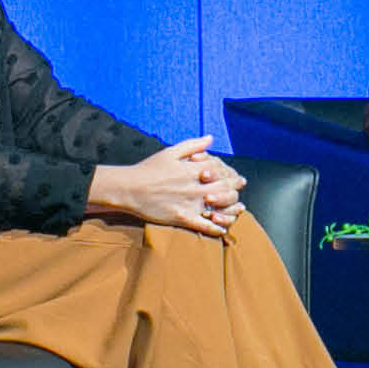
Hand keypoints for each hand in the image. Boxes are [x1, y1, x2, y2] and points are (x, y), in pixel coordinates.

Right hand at [90, 136, 236, 235]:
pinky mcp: (181, 218)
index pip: (222, 171)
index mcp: (193, 169)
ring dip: (231, 210)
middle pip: (224, 189)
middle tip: (240, 190)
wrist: (129, 188)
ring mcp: (189, 203)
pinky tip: (222, 229)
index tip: (238, 177)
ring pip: (218, 207)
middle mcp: (194, 186)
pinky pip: (203, 225)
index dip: (232, 174)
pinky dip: (215, 228)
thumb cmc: (148, 169)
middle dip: (235, 190)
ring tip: (238, 210)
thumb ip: (193, 145)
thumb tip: (210, 139)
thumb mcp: (170, 152)